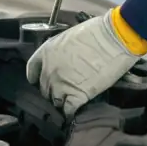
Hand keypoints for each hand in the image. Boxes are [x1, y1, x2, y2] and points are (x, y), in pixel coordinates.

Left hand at [26, 13, 144, 117]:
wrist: (114, 39)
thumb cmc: (97, 32)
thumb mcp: (70, 37)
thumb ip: (60, 52)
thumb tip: (63, 61)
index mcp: (46, 52)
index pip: (32, 71)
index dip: (37, 78)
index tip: (41, 82)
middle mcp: (49, 70)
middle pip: (44, 89)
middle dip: (52, 91)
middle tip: (64, 90)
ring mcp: (62, 84)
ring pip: (55, 101)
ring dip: (62, 102)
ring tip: (71, 101)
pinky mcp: (77, 96)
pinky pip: (68, 110)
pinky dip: (71, 113)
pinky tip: (75, 111)